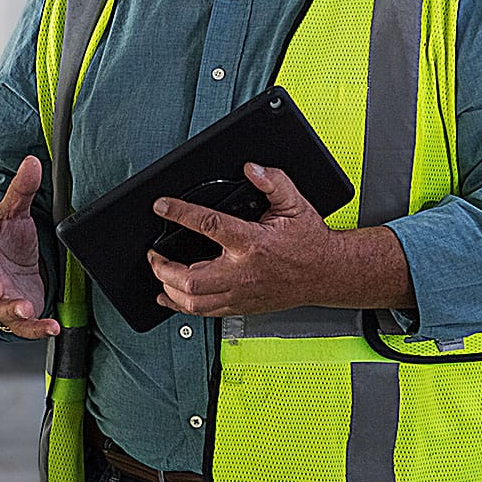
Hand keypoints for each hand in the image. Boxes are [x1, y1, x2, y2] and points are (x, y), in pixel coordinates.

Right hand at [0, 156, 59, 338]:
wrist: (16, 267)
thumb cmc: (8, 240)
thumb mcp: (15, 214)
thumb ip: (21, 190)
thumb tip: (32, 161)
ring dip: (11, 309)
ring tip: (24, 307)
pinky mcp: (17, 315)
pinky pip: (24, 326)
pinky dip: (36, 328)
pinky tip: (52, 326)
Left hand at [146, 162, 413, 316]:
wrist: (327, 273)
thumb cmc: (310, 241)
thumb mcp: (295, 203)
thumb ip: (273, 182)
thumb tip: (251, 169)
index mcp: (252, 243)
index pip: (208, 225)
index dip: (180, 213)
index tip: (162, 206)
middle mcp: (243, 273)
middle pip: (191, 278)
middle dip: (164, 266)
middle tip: (154, 253)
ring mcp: (241, 294)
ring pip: (194, 302)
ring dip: (170, 288)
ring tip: (159, 271)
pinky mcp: (241, 307)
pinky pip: (205, 313)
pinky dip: (181, 306)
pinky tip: (169, 296)